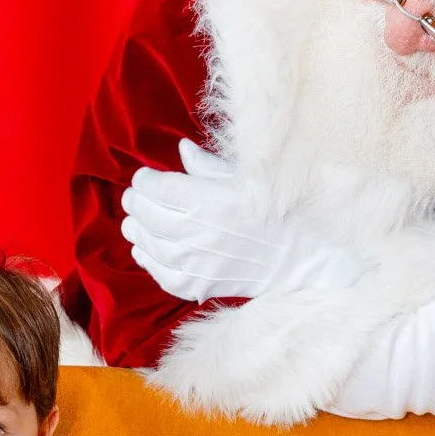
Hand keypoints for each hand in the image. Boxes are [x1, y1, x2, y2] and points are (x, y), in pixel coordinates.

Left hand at [120, 138, 366, 302]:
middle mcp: (196, 232)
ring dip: (136, 230)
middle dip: (136, 202)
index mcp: (208, 200)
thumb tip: (181, 150)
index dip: (145, 181)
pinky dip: (147, 260)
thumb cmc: (277, 212)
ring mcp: (195, 262)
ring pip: (149, 243)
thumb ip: (207, 166)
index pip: (156, 187)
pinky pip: (160, 273)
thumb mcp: (246, 179)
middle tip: (133, 197)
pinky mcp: (198, 286)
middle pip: (147, 214)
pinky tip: (143, 250)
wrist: (301, 257)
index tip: (145, 178)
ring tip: (134, 222)